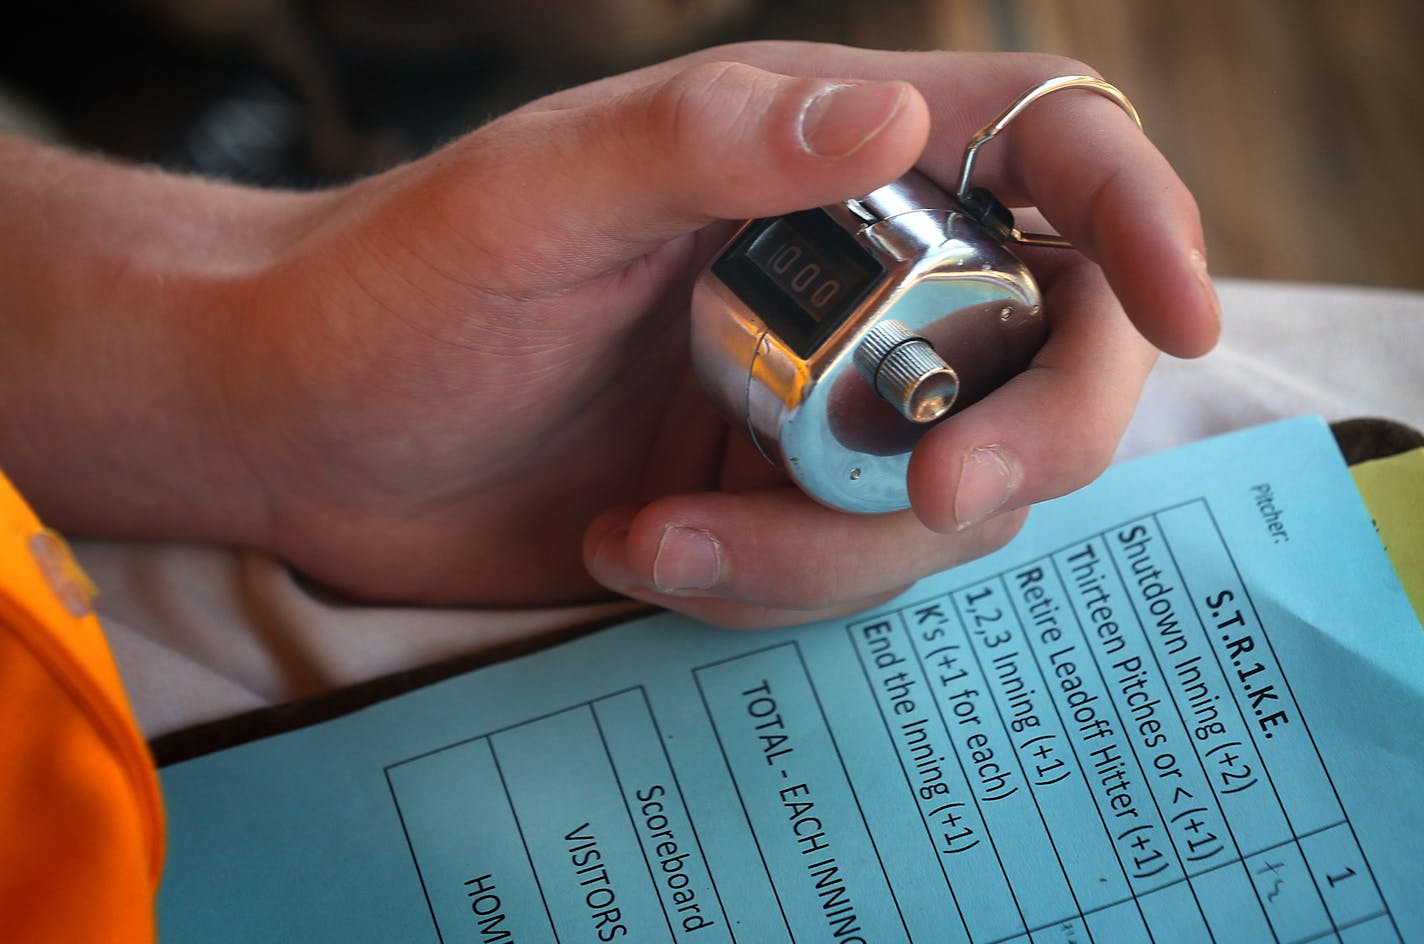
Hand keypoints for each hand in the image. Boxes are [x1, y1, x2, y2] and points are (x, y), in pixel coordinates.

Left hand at [1, 43, 1218, 627]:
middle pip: (1052, 351)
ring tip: (666, 539)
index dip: (1144, 216)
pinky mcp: (781, 503)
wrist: (312, 426)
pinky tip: (645, 554)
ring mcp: (826, 401)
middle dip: (1024, 438)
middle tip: (927, 492)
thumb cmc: (400, 282)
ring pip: (952, 493)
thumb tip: (897, 113)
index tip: (1185, 308)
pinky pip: (852, 569)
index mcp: (824, 155)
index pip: (1049, 151)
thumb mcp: (541, 194)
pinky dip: (770, 585)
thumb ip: (710, 144)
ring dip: (834, 546)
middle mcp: (855, 278)